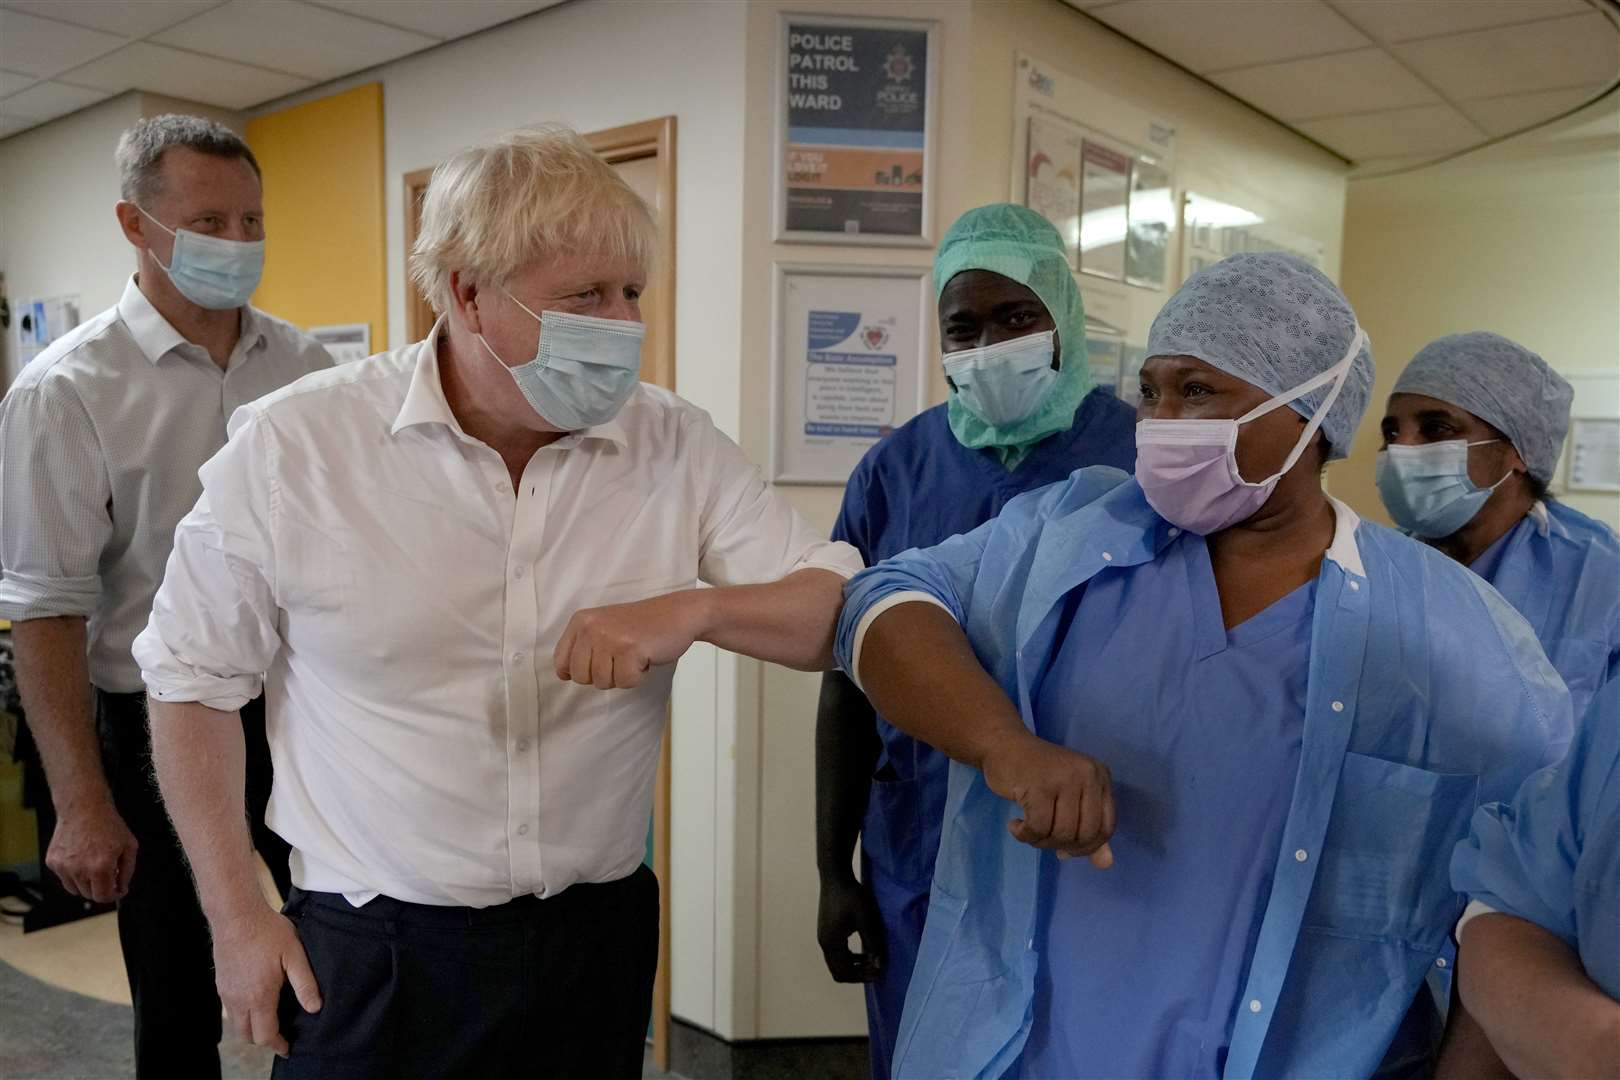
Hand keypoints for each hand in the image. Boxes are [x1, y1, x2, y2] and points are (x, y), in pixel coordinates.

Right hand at [46, 798, 137, 903]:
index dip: (112, 896)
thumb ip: (127, 871)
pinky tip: (81, 857)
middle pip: (89, 895)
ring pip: (75, 889)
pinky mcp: (52, 862)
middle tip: (107, 873)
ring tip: (93, 864)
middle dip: (101, 887)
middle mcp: (79, 870)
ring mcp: (63, 867)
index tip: (117, 889)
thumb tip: (121, 888)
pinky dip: (73, 873)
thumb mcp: (129, 846)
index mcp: (100, 868)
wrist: (83, 807)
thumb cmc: (108, 824)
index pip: (103, 897)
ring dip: (86, 883)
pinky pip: (64, 877)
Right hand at [212, 906, 321, 1057]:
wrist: (236, 914)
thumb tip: (315, 1008)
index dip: (278, 1045)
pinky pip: (230, 1009)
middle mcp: (238, 1000)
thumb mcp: (294, 954)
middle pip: (248, 1035)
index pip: (265, 1035)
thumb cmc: (267, 932)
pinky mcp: (220, 983)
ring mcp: (226, 992)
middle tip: (281, 1033)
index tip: (288, 1048)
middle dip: (264, 1039)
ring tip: (271, 1017)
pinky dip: (243, 1013)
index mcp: (259, 997)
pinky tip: (256, 1000)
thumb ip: (305, 983)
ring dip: (252, 1026)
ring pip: (237, 1024)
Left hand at [554, 590, 710, 689]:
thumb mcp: (603, 627)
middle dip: (603, 676)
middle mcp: (591, 627)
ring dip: (623, 675)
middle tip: (621, 658)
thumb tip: (562, 675)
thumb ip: (582, 647)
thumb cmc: (641, 626)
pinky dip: (639, 677)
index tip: (600, 663)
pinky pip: (626, 682)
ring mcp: (610, 637)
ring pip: (603, 682)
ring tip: (634, 655)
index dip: (579, 671)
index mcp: (581, 621)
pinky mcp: (629, 649)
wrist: (678, 613)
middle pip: (581, 677)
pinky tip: (645, 657)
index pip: (561, 662)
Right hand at [818, 872, 885, 982]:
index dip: (862, 976)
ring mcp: (823, 937)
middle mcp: (824, 943)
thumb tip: (878, 964)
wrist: (835, 876)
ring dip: (853, 966)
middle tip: (876, 970)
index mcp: (831, 943)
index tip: (879, 972)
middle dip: (857, 974)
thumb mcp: (866, 920)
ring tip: (872, 962)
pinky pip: (836, 953)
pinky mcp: (826, 931)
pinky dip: (849, 958)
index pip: (844, 972)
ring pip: (837, 963)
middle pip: (838, 971)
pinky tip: (863, 952)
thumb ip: (872, 943)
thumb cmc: (851, 896)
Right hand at [980, 730, 1114, 866]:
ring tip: (1027, 829)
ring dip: (1040, 841)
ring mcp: (1064, 779)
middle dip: (1061, 846)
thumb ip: (1089, 831)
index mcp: (1100, 777)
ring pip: (1062, 833)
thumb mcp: (1069, 799)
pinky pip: (1038, 828)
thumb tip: (1105, 865)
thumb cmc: (1037, 774)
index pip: (1107, 827)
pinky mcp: (1039, 785)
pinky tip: (1015, 824)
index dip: (1087, 847)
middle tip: (1042, 837)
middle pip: (1085, 834)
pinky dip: (1025, 835)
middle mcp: (1088, 775)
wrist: (1003, 746)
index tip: (1065, 849)